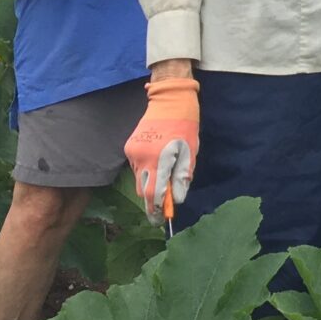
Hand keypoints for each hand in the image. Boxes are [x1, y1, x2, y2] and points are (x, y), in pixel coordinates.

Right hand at [126, 76, 199, 222]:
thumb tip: (175, 200)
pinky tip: (158, 161)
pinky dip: (146, 171)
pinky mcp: (129, 147)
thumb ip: (182, 177)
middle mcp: (141, 158)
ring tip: (166, 174)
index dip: (156, 210)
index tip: (161, 221)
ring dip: (150, 183)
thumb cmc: (185, 125)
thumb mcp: (190, 152)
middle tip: (164, 205)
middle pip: (142, 191)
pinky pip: (136, 167)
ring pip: (139, 179)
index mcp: (159, 159)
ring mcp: (132, 153)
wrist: (169, 98)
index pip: (153, 194)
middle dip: (152, 200)